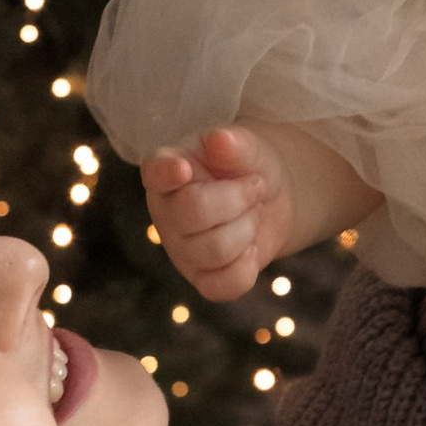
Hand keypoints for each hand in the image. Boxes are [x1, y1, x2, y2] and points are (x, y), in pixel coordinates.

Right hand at [141, 123, 303, 300]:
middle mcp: (165, 211)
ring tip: (251, 214)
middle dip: (238, 199)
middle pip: (194, 213)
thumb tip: (219, 139)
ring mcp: (180, 249)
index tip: (184, 169)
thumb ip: (235, 143)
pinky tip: (250, 248)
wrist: (270, 202)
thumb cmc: (248, 168)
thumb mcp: (249, 148)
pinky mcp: (201, 279)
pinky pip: (222, 286)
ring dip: (247, 229)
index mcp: (166, 170)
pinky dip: (247, 267)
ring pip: (214, 250)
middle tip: (255, 188)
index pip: (155, 171)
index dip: (166, 173)